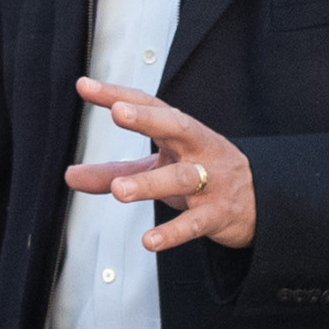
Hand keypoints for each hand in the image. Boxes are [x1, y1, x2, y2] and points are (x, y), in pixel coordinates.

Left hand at [65, 78, 255, 250]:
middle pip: (175, 126)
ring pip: (182, 178)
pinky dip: (173, 233)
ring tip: (119, 190)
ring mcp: (210, 181)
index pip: (149, 106)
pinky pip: (195, 224)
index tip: (85, 87)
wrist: (258, 202)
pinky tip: (150, 241)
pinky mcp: (218, 214)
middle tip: (118, 111)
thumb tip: (69, 176)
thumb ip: (113, 172)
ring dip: (150, 184)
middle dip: (147, 118)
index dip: (117, 95)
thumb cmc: (201, 175)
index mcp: (180, 133)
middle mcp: (197, 150)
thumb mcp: (157, 168)